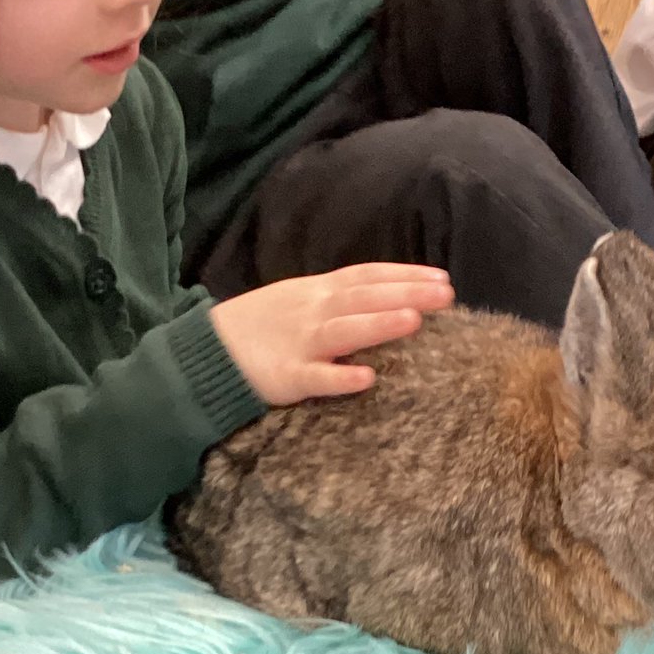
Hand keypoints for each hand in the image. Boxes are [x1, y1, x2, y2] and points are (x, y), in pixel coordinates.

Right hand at [210, 262, 454, 404]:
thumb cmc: (259, 326)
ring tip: (414, 320)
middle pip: (363, 298)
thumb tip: (385, 294)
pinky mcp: (285, 377)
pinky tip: (366, 378)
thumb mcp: (297, 298)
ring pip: (343, 331)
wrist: (207, 353)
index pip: (366, 276)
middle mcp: (312, 312)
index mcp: (316, 291)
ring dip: (378, 324)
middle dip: (405, 293)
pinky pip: (315, 378)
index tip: (441, 277)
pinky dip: (340, 377)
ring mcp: (299, 343)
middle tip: (446, 294)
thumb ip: (337, 297)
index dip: (404, 274)